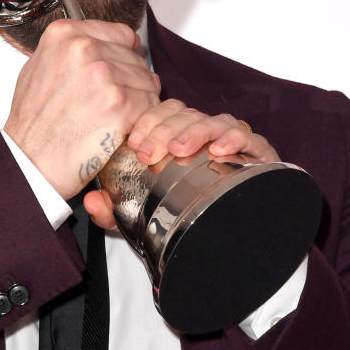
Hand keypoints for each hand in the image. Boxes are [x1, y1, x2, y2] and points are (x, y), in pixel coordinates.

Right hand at [4, 18, 159, 198]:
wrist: (31, 161)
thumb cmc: (32, 123)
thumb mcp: (38, 68)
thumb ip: (69, 50)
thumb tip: (98, 44)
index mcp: (64, 35)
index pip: (121, 33)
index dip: (122, 56)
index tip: (116, 72)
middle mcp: (84, 48)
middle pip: (136, 59)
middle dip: (130, 82)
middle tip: (109, 105)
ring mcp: (103, 74)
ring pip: (147, 81)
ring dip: (137, 101)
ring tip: (112, 118)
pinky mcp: (119, 103)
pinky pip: (150, 103)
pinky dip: (141, 119)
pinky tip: (120, 128)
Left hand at [82, 102, 278, 229]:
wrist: (235, 237)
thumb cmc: (188, 218)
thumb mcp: (141, 218)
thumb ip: (114, 212)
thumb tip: (93, 203)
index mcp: (176, 140)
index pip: (160, 114)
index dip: (146, 122)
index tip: (134, 143)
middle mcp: (202, 137)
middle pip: (184, 113)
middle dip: (165, 128)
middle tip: (151, 152)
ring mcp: (229, 143)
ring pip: (212, 120)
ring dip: (193, 131)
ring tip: (180, 148)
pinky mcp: (256, 154)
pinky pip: (248, 137)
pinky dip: (233, 138)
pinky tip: (218, 150)